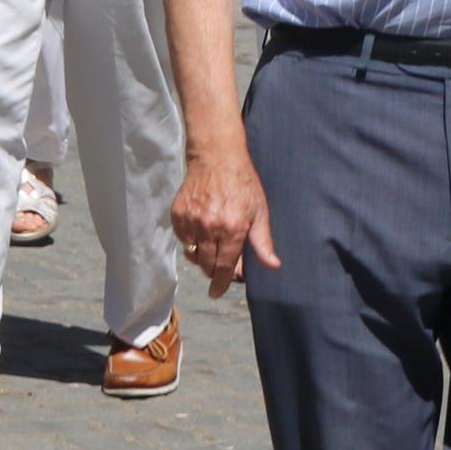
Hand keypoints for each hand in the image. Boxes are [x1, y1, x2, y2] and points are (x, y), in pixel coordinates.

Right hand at [170, 141, 277, 296]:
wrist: (216, 157)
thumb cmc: (243, 184)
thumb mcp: (259, 211)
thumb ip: (263, 242)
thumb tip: (273, 266)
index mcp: (232, 229)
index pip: (224, 267)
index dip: (220, 284)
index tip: (216, 292)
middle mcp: (209, 227)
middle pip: (206, 265)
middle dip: (212, 271)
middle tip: (219, 267)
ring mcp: (191, 220)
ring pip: (192, 253)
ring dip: (201, 256)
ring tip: (211, 247)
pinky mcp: (177, 213)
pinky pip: (182, 239)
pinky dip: (190, 240)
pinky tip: (201, 231)